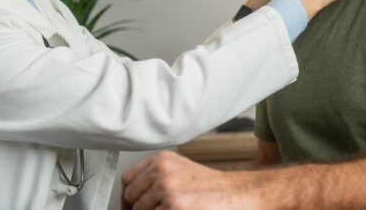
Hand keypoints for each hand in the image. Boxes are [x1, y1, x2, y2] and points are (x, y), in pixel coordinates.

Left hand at [121, 151, 260, 209]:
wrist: (238, 195)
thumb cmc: (213, 188)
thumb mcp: (181, 172)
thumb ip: (156, 180)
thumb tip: (133, 200)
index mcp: (162, 160)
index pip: (128, 180)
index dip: (127, 199)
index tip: (130, 208)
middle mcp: (161, 171)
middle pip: (131, 198)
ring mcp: (167, 189)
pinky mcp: (173, 207)